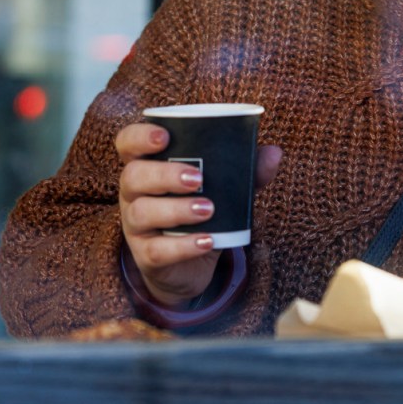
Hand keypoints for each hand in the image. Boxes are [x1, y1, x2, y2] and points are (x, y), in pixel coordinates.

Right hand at [116, 122, 282, 306]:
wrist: (188, 266)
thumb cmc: (197, 214)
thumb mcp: (218, 190)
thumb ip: (242, 170)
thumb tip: (274, 152)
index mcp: (146, 167)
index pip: (127, 144)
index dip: (139, 137)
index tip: (164, 136)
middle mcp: (133, 194)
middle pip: (132, 176)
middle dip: (164, 174)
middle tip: (198, 178)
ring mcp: (136, 227)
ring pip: (142, 212)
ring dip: (176, 209)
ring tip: (209, 209)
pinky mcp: (146, 256)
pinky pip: (157, 250)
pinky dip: (184, 246)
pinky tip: (208, 241)